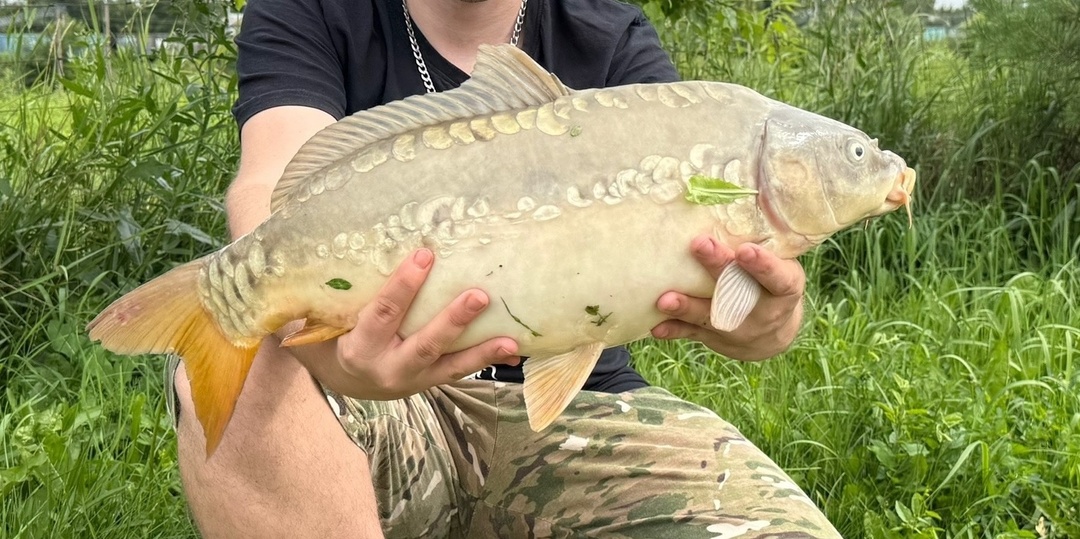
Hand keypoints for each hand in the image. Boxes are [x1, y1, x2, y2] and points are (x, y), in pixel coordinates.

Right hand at [290, 248, 519, 398]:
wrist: (339, 380)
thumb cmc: (328, 334)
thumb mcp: (316, 318)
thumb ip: (319, 291)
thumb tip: (302, 242)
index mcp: (356, 348)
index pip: (382, 314)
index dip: (403, 287)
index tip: (424, 254)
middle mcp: (387, 368)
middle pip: (423, 343)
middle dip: (452, 321)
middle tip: (479, 296)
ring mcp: (413, 379)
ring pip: (449, 365)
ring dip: (481, 351)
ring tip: (511, 339)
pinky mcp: (430, 382)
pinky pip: (460, 372)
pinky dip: (486, 360)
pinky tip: (514, 349)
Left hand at [651, 235, 804, 360]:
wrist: (772, 336)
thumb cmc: (772, 285)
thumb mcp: (782, 267)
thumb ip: (763, 244)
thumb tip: (730, 200)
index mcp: (784, 289)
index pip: (778, 278)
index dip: (763, 265)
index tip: (745, 250)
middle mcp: (763, 311)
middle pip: (738, 291)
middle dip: (717, 267)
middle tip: (699, 244)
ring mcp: (739, 329)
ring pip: (711, 316)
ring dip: (687, 307)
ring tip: (665, 299)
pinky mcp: (715, 337)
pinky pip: (692, 334)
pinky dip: (674, 330)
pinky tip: (656, 326)